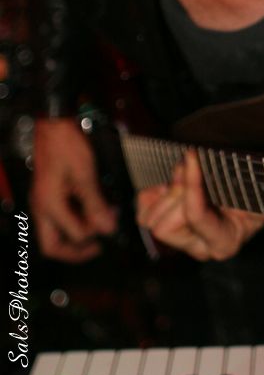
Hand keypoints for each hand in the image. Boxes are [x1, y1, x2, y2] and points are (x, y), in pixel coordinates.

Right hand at [30, 118, 117, 261]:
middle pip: (52, 246)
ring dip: (77, 235)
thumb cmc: (66, 144)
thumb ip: (96, 203)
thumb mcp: (85, 174)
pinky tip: (91, 211)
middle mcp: (42, 207)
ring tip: (99, 225)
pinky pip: (59, 217)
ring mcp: (43, 201)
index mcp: (49, 205)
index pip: (72, 236)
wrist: (54, 123)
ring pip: (55, 233)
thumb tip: (107, 227)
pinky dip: (75, 220)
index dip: (93, 235)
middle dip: (76, 251)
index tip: (110, 226)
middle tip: (97, 246)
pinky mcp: (48, 194)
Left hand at [136, 150, 263, 260]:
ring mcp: (181, 240)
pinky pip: (143, 214)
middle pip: (165, 226)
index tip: (192, 154)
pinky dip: (152, 195)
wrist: (254, 194)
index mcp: (225, 241)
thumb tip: (204, 162)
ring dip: (165, 193)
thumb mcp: (257, 184)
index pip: (196, 217)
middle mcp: (200, 247)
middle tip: (191, 166)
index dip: (191, 184)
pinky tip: (171, 184)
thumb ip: (240, 179)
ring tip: (184, 175)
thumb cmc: (258, 188)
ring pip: (151, 223)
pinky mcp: (167, 228)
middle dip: (176, 192)